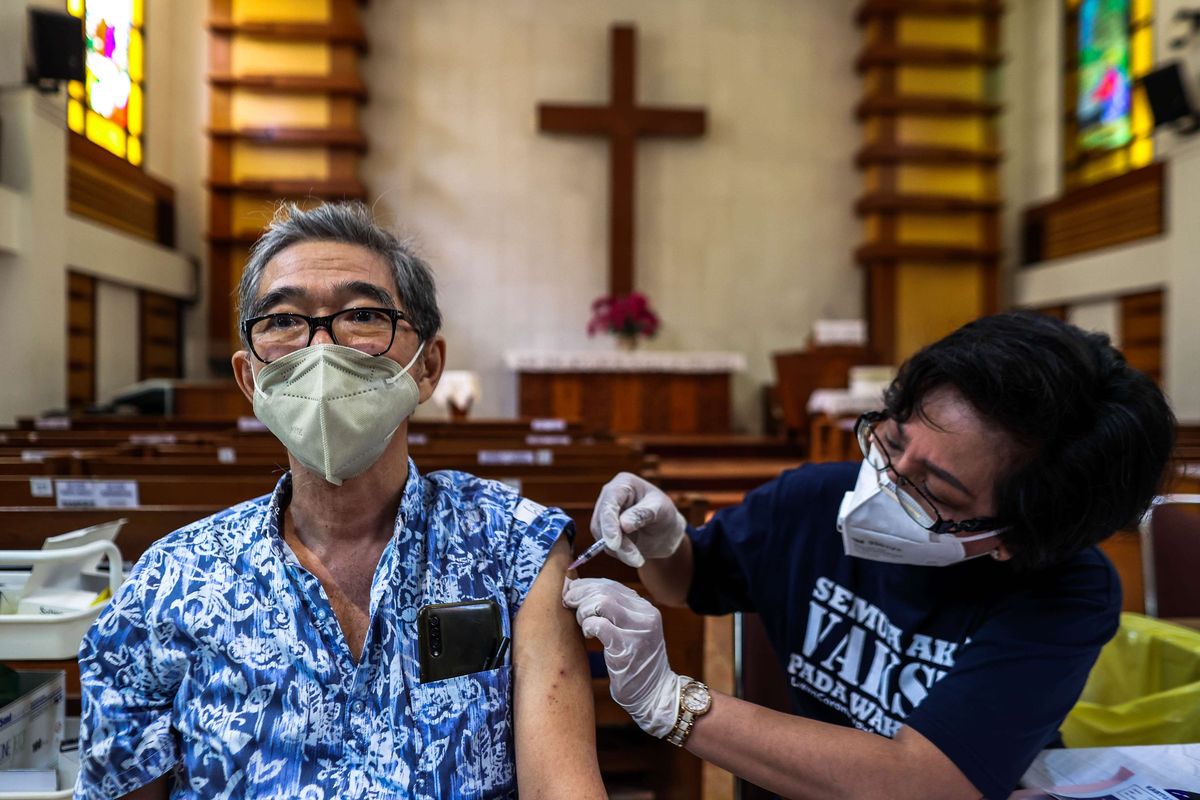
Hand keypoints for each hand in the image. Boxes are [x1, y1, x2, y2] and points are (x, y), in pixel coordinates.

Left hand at [562, 577, 682, 737]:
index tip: (572, 591)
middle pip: (605, 590)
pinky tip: (588, 635)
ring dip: (584, 611)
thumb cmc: (635, 663)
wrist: (654, 694)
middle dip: (580, 594)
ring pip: (601, 603)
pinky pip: (599, 625)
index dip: (587, 585)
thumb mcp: (630, 631)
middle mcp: (646, 615)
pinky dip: (588, 627)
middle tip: (568, 603)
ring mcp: (639, 631)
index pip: (611, 584)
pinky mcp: (628, 648)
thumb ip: (613, 611)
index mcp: (645, 608)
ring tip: (582, 623)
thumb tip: (578, 590)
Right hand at [591, 472, 685, 567]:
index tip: (615, 544)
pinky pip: (605, 546)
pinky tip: (634, 556)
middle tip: (634, 559)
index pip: (609, 503)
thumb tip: (623, 524)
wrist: (666, 531)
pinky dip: (619, 554)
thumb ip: (643, 514)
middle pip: (600, 521)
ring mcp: (605, 515)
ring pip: (601, 536)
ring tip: (638, 559)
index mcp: (623, 484)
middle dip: (615, 543)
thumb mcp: (661, 510)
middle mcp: (609, 498)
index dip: (609, 524)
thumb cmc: (665, 514)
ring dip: (619, 551)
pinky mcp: (604, 532)